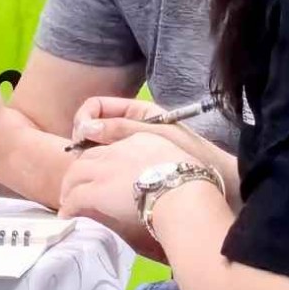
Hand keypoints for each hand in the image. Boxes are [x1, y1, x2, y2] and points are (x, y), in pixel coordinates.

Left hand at [58, 130, 195, 259]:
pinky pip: (74, 199)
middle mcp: (116, 151)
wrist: (181, 190)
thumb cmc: (188, 177)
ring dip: (69, 191)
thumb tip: (154, 169)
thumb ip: (159, 156)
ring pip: (75, 176)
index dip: (99, 162)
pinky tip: (68, 217)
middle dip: (77, 175)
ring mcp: (104, 170)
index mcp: (137, 139)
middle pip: (87, 159)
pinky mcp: (97, 191)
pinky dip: (69, 208)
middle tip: (75, 191)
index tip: (98, 174)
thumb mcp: (176, 156)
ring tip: (68, 205)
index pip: (109, 147)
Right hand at [71, 95, 213, 165]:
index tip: (81, 137)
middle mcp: (129, 128)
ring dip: (87, 158)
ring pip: (96, 149)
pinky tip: (97, 183)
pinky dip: (97, 172)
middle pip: (92, 128)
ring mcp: (129, 149)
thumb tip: (86, 128)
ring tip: (85, 173)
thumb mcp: (154, 135)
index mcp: (136, 112)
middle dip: (82, 140)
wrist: (209, 179)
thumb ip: (120, 129)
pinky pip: (106, 166)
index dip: (85, 118)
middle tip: (79, 159)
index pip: (97, 106)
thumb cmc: (188, 153)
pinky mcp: (130, 170)